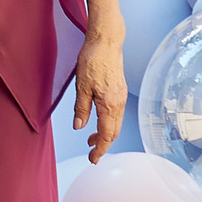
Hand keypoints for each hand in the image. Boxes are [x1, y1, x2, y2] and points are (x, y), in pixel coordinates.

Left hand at [72, 32, 127, 161]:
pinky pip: (117, 114)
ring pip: (116, 123)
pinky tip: (98, 121)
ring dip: (105, 134)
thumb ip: (81, 108)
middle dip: (102, 145)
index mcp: (109, 105)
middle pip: (113, 132)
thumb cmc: (93, 60)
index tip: (93, 159)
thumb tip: (79, 126)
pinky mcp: (120, 91)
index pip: (106, 135)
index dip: (100, 150)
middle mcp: (119, 103)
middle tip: (91, 153)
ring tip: (90, 138)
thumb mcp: (81, 86)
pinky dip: (108, 122)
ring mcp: (121, 97)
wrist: (106, 42)